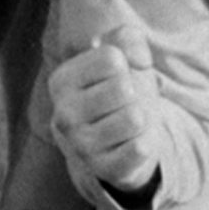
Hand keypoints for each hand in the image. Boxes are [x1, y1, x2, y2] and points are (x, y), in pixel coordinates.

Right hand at [50, 24, 179, 207]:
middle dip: (135, 94)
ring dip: (141, 120)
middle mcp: (63, 114)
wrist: (119, 145)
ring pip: (135, 118)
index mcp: (61, 82)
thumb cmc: (118, 94)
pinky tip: (132, 145)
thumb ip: (127, 39)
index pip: (112, 58)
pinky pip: (141, 148)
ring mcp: (80, 146)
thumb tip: (136, 56)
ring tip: (128, 125)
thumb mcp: (121, 60)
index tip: (118, 77)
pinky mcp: (103, 170)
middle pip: (123, 87)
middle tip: (125, 105)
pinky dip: (146, 143)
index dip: (126, 65)